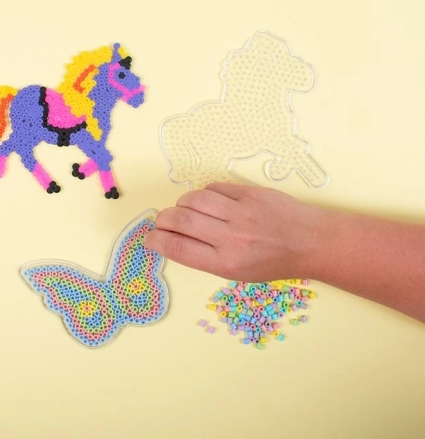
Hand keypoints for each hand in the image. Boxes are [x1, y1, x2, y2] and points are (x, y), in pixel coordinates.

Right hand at [144, 183, 323, 281]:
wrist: (310, 242)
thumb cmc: (273, 262)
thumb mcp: (237, 272)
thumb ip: (205, 256)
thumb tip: (174, 239)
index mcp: (225, 263)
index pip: (177, 248)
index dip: (156, 241)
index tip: (150, 239)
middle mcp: (231, 237)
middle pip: (180, 220)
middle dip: (162, 220)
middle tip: (162, 222)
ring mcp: (241, 212)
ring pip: (194, 199)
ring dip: (181, 204)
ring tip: (185, 210)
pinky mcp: (250, 193)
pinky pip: (214, 187)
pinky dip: (204, 194)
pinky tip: (209, 202)